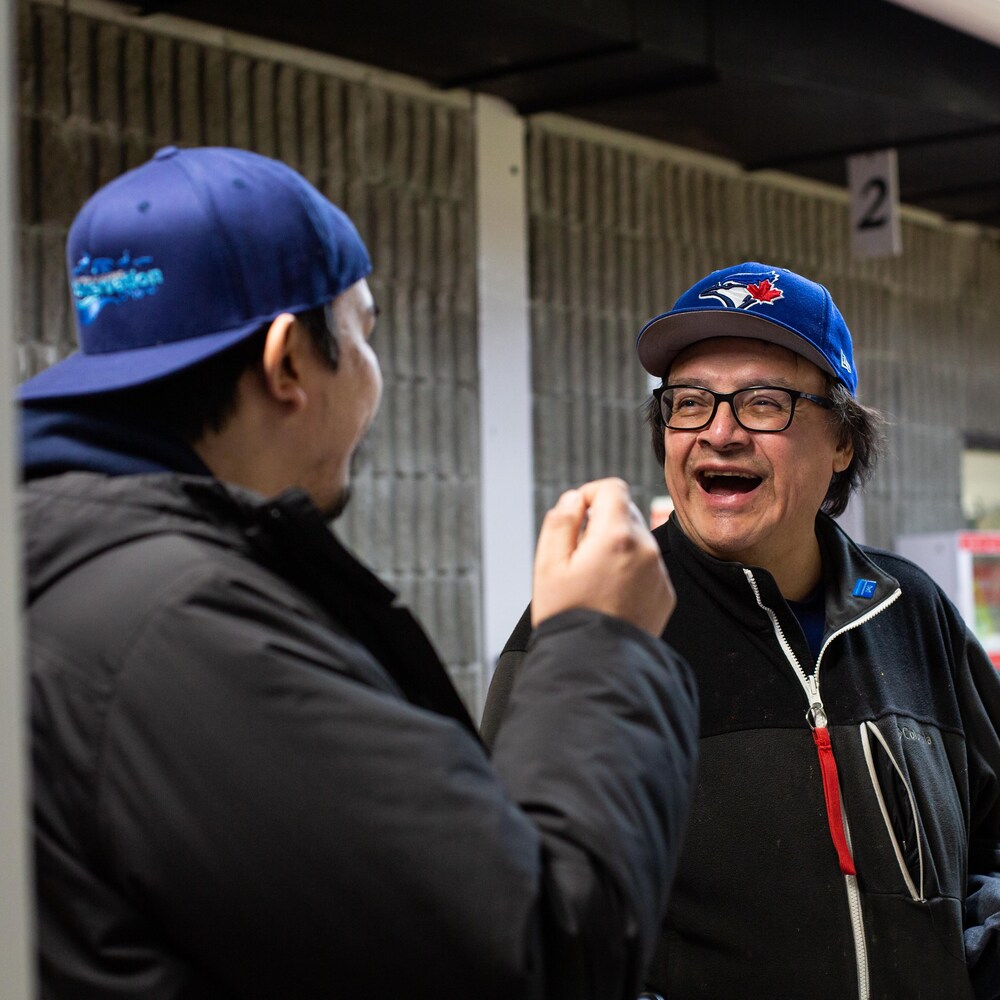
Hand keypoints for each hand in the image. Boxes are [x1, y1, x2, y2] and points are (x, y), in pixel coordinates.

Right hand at [531, 478, 675, 636]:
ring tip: (594, 580)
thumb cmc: (568, 617)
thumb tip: (575, 499)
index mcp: (616, 536)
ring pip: (637, 540)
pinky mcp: (665, 593)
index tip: (577, 515)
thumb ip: (560, 521)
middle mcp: (646, 549)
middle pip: (625, 512)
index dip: (589, 494)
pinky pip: (648, 566)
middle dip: (601, 523)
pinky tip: (611, 596)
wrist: (596, 666)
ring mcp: (659, 573)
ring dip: (616, 547)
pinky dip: (630, 570)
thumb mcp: (548, 564)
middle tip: (579, 556)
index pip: (612, 488)